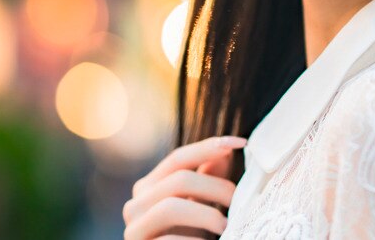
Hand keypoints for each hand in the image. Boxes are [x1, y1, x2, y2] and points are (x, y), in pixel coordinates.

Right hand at [123, 135, 246, 238]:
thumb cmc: (189, 235)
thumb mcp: (200, 204)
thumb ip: (208, 177)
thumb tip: (225, 151)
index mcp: (150, 187)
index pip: (178, 158)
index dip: (209, 147)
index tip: (240, 142)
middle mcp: (136, 204)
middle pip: (178, 180)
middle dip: (215, 187)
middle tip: (238, 200)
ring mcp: (134, 229)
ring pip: (170, 207)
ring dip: (207, 215)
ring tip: (226, 225)